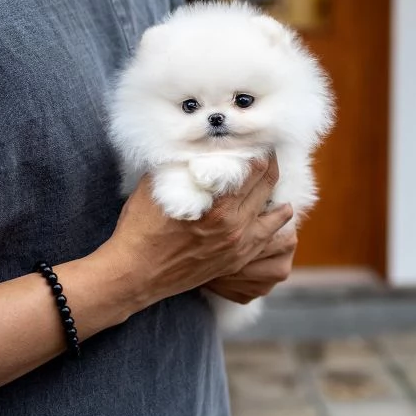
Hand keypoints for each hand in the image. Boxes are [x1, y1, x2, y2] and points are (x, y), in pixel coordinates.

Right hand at [104, 155, 292, 311]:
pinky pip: (267, 240)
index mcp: (221, 208)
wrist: (134, 275)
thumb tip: (199, 146)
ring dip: (278, 196)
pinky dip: (276, 224)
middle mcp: (236, 228)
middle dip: (270, 166)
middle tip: (269, 153)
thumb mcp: (158, 186)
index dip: (260, 151)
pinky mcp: (235, 262)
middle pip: (267, 187)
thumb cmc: (141, 229)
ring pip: (275, 217)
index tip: (260, 141)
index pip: (254, 170)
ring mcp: (238, 248)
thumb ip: (183, 165)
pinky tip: (280, 215)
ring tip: (276, 181)